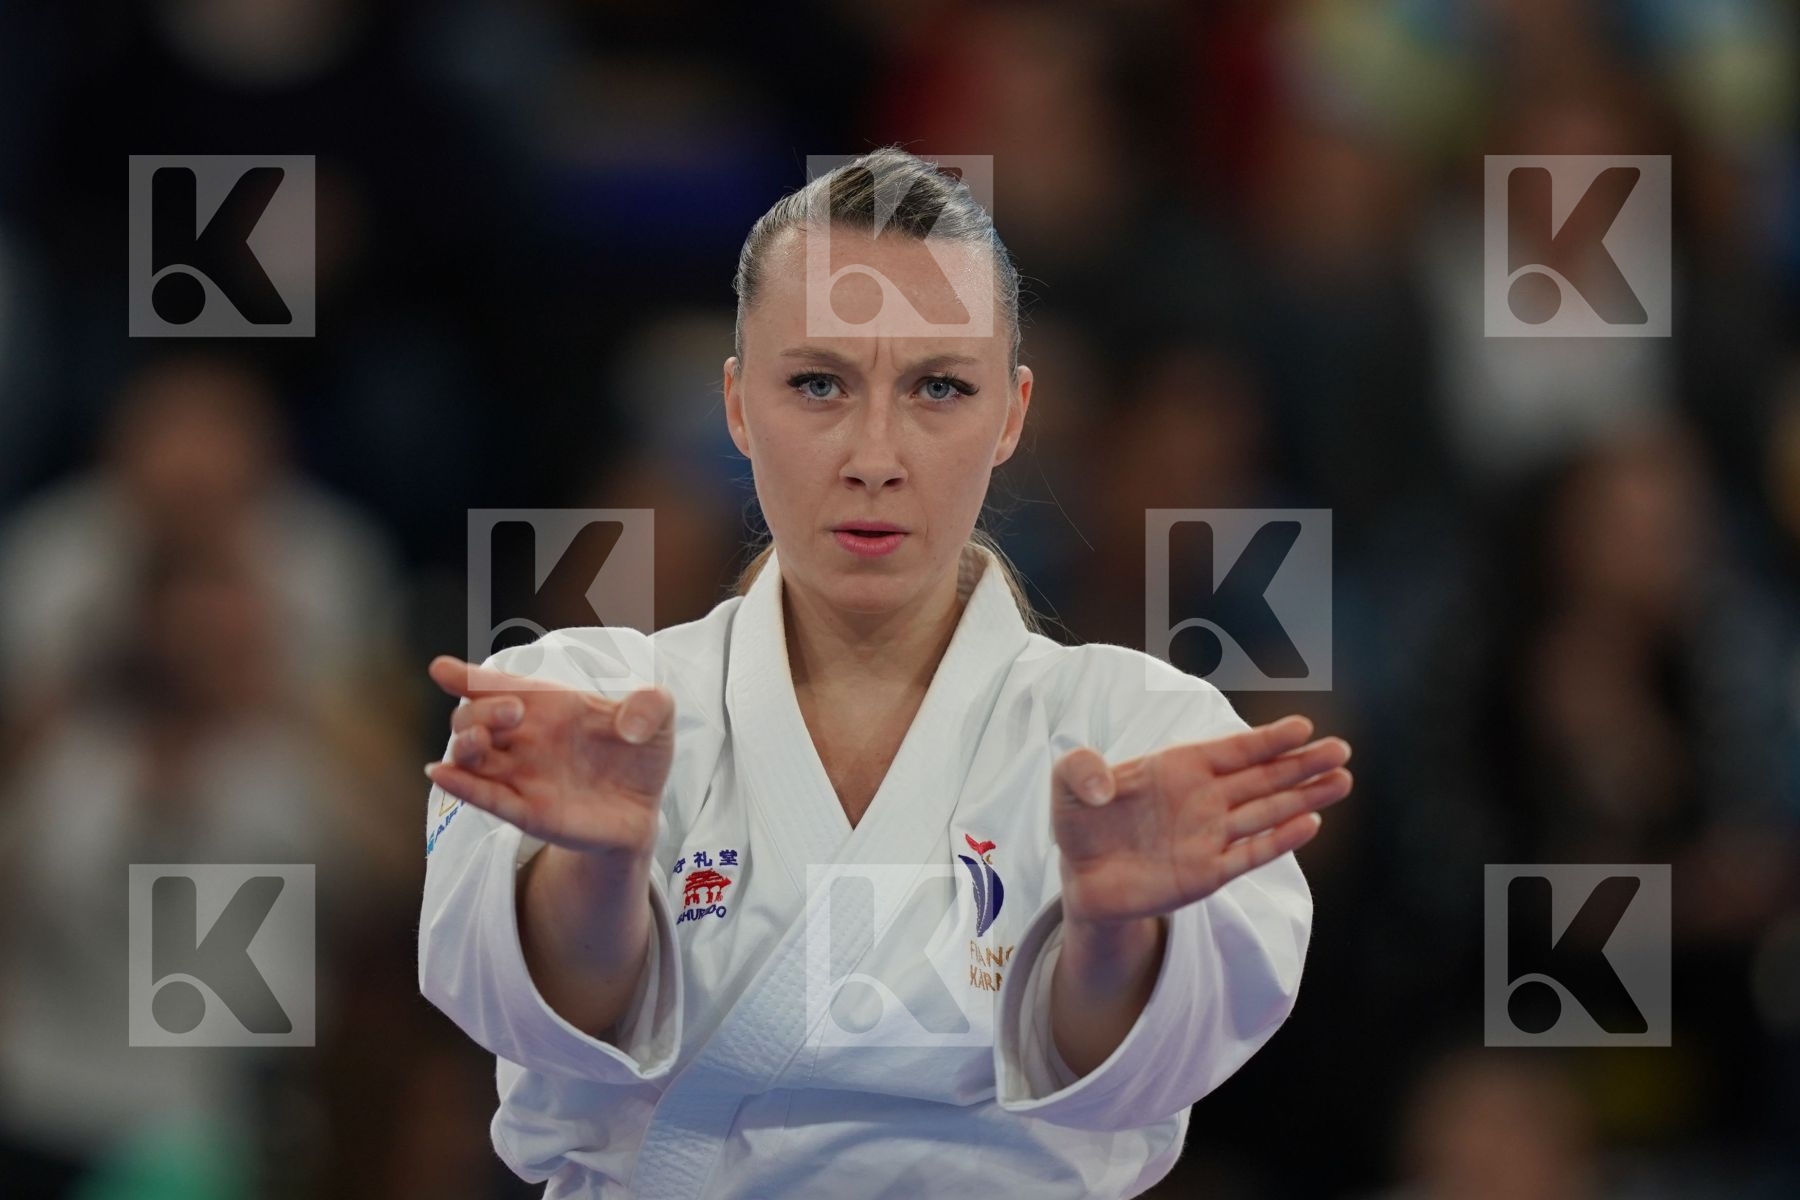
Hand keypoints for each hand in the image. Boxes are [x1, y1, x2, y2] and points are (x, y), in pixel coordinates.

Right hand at [423, 654, 674, 858]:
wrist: (645, 808)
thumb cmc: (640, 754)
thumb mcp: (660, 719)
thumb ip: (653, 704)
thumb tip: (632, 724)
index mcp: (548, 705)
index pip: (498, 685)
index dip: (467, 676)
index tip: (441, 670)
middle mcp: (524, 738)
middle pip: (475, 719)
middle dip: (480, 710)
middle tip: (514, 710)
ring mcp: (521, 775)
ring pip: (472, 758)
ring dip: (466, 746)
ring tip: (481, 740)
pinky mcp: (528, 811)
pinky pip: (487, 798)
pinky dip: (463, 787)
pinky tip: (443, 775)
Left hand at [1051, 715, 1350, 924]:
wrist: (1081, 877)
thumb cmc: (1081, 823)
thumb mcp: (1066, 784)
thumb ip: (1078, 769)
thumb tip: (1100, 783)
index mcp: (1179, 768)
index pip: (1232, 750)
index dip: (1266, 739)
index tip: (1303, 726)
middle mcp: (1204, 799)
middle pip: (1262, 778)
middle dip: (1301, 763)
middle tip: (1342, 750)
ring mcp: (1209, 836)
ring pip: (1267, 812)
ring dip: (1303, 797)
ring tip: (1342, 781)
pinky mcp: (1206, 873)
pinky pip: (1249, 853)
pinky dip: (1279, 840)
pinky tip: (1310, 823)